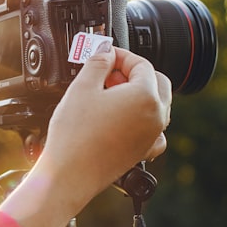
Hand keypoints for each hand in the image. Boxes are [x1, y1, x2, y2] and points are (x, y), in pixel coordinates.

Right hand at [1, 44, 171, 226]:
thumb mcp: (82, 87)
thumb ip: (98, 62)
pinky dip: (141, 119)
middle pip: (156, 82)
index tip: (104, 54)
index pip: (141, 64)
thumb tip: (105, 51)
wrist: (69, 175)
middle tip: (107, 72)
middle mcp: (157, 116)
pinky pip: (153, 130)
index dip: (120, 55)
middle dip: (133, 72)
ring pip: (156, 104)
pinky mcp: (143, 151)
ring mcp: (152, 136)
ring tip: (107, 95)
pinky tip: (120, 119)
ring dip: (137, 93)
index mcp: (146, 96)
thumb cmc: (74, 135)